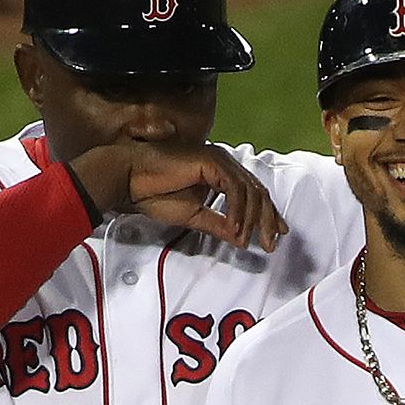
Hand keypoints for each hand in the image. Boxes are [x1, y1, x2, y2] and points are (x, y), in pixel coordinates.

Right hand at [69, 141, 288, 251]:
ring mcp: (219, 160)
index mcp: (221, 173)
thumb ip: (219, 225)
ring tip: (248, 240)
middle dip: (267, 220)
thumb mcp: (194, 216)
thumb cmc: (153, 193)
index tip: (275, 236)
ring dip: (252, 219)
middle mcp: (224, 163)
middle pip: (258, 192)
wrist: (129, 179)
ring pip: (250, 190)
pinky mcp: (211, 162)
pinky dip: (237, 211)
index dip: (267, 215)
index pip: (253, 193)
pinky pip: (233, 189)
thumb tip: (241, 239)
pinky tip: (235, 229)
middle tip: (270, 244)